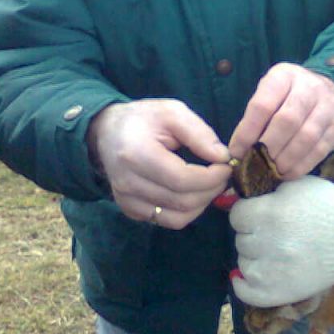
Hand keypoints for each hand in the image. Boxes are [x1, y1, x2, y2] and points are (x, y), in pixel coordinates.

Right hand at [87, 99, 231, 228]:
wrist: (107, 133)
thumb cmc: (143, 119)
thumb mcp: (173, 112)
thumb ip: (199, 133)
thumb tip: (223, 157)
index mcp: (136, 155)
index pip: (182, 180)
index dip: (211, 177)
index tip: (226, 165)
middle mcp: (128, 184)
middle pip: (182, 201)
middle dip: (211, 190)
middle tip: (223, 174)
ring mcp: (127, 201)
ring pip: (177, 218)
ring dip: (202, 204)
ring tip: (210, 183)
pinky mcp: (130, 211)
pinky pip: (167, 221)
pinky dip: (187, 210)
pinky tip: (192, 191)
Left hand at [228, 64, 333, 177]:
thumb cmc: (293, 96)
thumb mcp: (273, 93)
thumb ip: (257, 116)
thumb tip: (239, 151)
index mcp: (284, 76)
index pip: (262, 105)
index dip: (247, 132)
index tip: (238, 152)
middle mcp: (308, 87)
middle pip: (287, 120)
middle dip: (268, 147)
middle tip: (256, 164)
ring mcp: (328, 106)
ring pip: (306, 137)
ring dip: (286, 159)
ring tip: (272, 171)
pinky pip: (320, 150)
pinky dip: (301, 166)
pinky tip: (288, 173)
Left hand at [229, 177, 333, 305]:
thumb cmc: (326, 204)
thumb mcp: (295, 185)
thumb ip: (267, 192)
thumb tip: (241, 200)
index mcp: (269, 213)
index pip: (237, 215)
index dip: (247, 213)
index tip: (258, 214)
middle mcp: (266, 243)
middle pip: (241, 239)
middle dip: (253, 234)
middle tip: (271, 232)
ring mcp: (271, 271)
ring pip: (244, 263)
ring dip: (253, 256)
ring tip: (271, 252)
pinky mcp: (280, 292)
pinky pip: (247, 293)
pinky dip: (242, 285)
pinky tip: (244, 277)